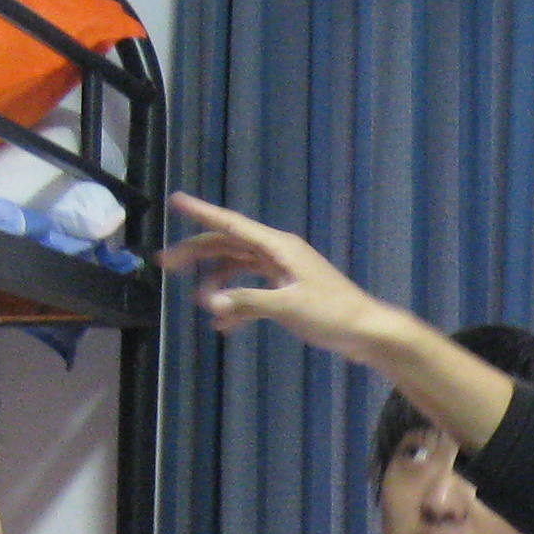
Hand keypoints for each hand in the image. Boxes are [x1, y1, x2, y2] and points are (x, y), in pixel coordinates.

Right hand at [160, 194, 388, 351]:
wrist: (368, 332)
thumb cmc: (332, 314)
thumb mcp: (286, 307)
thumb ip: (246, 302)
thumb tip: (211, 302)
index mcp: (278, 247)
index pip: (231, 225)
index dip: (201, 212)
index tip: (175, 201)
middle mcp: (278, 253)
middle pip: (228, 246)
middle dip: (196, 254)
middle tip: (165, 264)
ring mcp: (283, 271)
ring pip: (238, 269)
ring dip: (217, 284)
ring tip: (200, 304)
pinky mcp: (288, 291)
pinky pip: (253, 291)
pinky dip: (237, 305)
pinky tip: (224, 326)